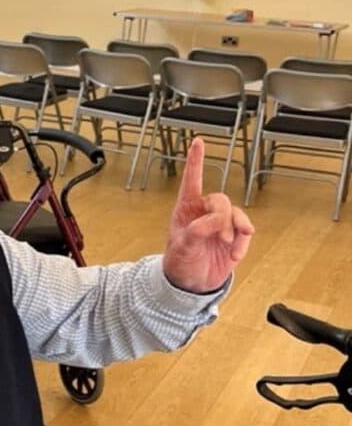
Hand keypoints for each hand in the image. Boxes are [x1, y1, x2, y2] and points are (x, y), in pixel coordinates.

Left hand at [162, 137, 253, 293]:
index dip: (195, 161)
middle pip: (220, 200)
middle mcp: (203, 213)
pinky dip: (243, 242)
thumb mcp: (182, 247)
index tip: (198, 141)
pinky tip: (234, 255)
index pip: (192, 181)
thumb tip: (217, 220)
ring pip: (236, 214)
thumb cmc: (180, 263)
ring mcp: (220, 224)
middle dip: (223, 217)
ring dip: (235, 230)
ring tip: (228, 246)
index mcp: (185, 209)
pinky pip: (246, 230)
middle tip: (220, 237)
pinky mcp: (233, 236)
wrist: (192, 285)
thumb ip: (198, 230)